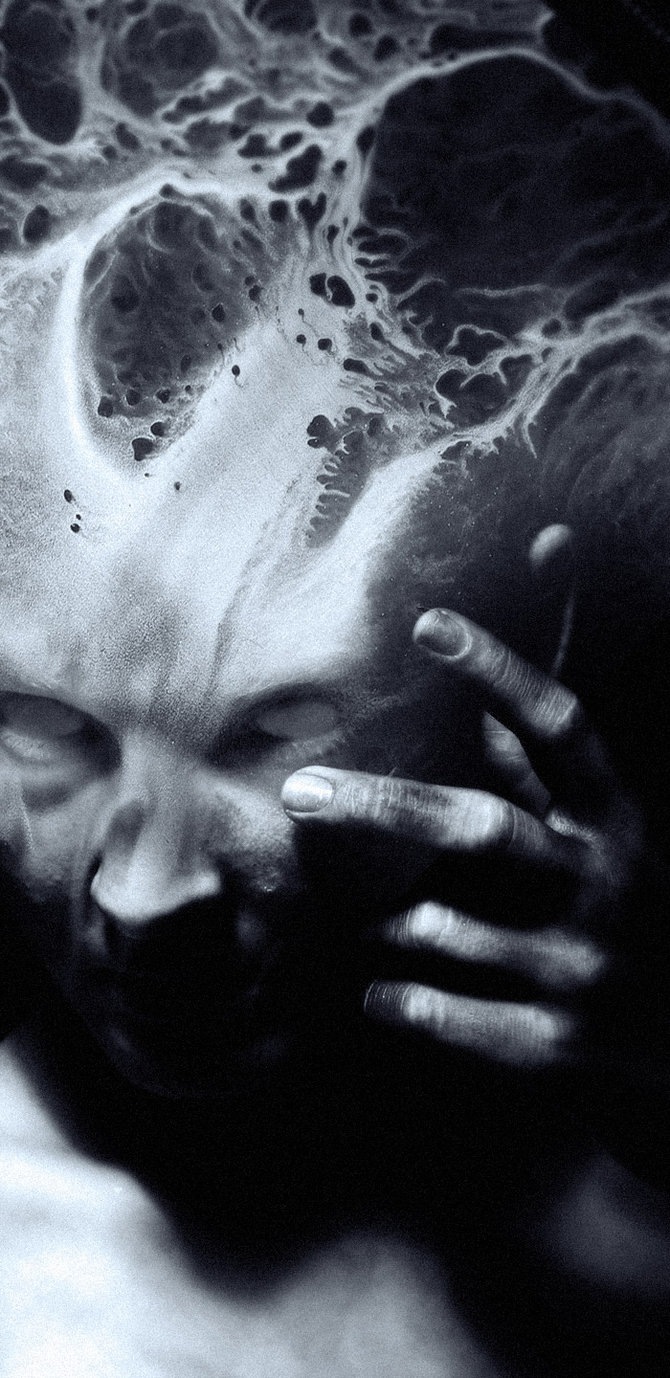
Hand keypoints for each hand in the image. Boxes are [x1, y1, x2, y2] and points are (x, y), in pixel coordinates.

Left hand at [281, 610, 669, 1096]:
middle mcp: (599, 884)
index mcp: (609, 816)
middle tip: (298, 791)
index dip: (499, 671)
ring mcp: (579, 968)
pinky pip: (448, 1017)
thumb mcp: (593, 820)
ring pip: (446, 931)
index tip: (428, 624)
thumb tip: (484, 651)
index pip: (559, 727)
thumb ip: (536, 747)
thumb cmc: (615, 894)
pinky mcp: (554, 1044)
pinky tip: (372, 987)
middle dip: (386, 808)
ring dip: (378, 918)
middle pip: (484, 829)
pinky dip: (398, 999)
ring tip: (336, 908)